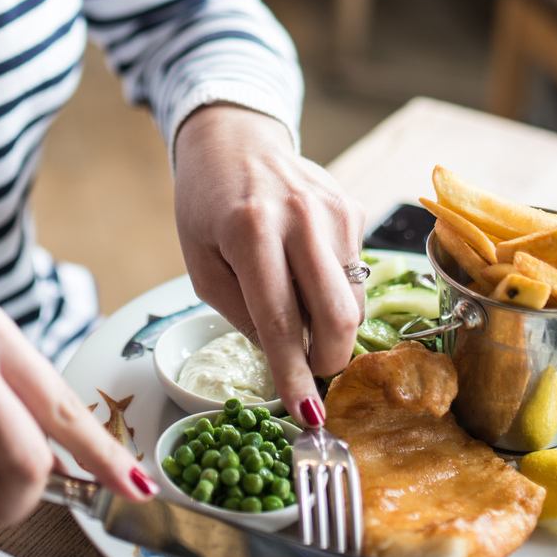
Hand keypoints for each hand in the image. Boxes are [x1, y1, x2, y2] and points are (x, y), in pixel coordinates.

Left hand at [172, 106, 364, 425]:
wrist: (235, 141)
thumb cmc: (207, 205)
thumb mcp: (200, 264)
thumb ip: (241, 314)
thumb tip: (286, 359)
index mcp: (251, 230)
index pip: (281, 320)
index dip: (294, 374)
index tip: (306, 415)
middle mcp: (300, 217)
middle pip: (338, 316)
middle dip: (327, 360)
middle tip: (308, 372)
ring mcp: (335, 210)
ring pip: (353, 301)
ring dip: (330, 326)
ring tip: (297, 308)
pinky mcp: (354, 208)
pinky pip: (356, 274)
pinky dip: (334, 291)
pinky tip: (305, 270)